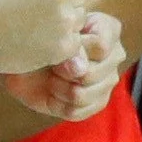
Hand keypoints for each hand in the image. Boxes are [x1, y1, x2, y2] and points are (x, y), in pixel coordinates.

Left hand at [0, 10, 125, 121]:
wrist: (25, 57)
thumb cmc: (40, 38)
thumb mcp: (51, 32)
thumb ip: (70, 45)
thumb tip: (80, 69)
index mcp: (109, 30)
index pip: (100, 47)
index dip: (74, 50)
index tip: (58, 44)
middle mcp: (115, 55)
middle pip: (91, 74)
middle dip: (62, 72)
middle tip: (52, 63)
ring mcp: (108, 81)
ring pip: (82, 95)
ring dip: (58, 88)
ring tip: (52, 77)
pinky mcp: (97, 103)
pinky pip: (75, 111)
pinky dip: (57, 104)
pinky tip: (53, 92)